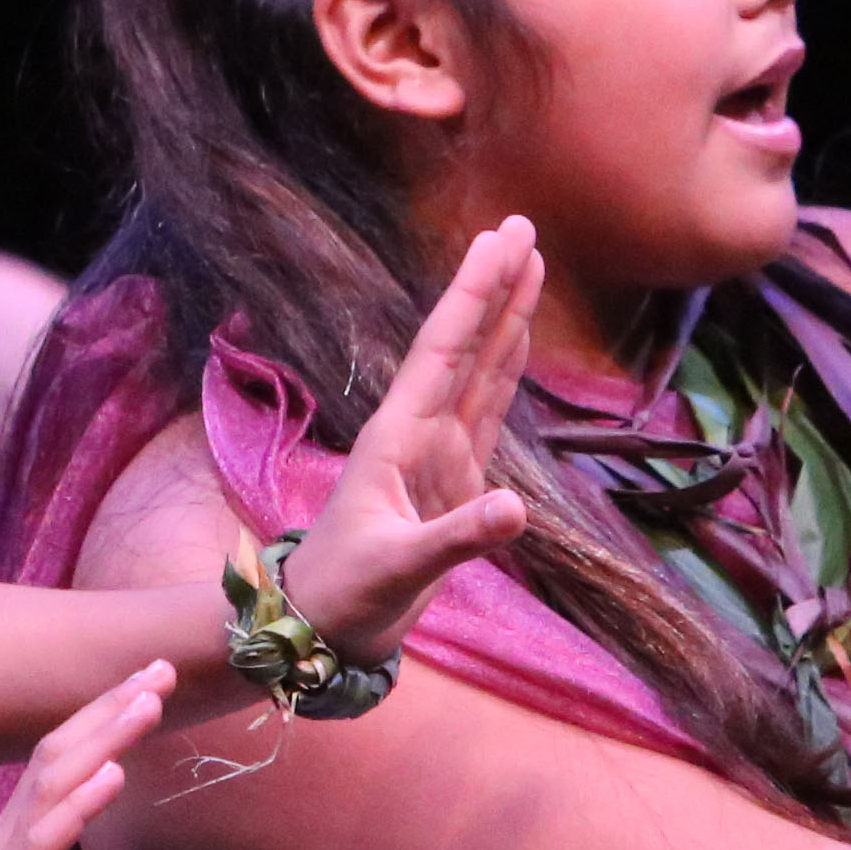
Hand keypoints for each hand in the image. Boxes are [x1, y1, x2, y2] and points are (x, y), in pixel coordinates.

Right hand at [0, 666, 201, 849]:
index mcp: (20, 848)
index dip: (104, 725)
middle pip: (62, 755)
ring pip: (56, 782)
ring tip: (146, 697)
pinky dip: (80, 802)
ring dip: (103, 737)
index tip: (146, 687)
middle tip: (158, 664)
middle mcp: (12, 842)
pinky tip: (113, 773)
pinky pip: (45, 840)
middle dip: (110, 708)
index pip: (63, 768)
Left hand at [277, 218, 544, 663]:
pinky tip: (518, 338)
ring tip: (529, 262)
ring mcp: (437, 451)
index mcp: (399, 437)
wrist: (321, 624)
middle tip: (522, 225)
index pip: (445, 350)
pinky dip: (506, 369)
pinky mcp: (454, 477)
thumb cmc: (346, 593)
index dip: (476, 295)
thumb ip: (458, 538)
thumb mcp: (399, 568)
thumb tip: (517, 509)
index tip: (501, 242)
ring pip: (479, 369)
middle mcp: (419, 430)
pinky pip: (487, 409)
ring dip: (504, 318)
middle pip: (464, 344)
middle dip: (493, 287)